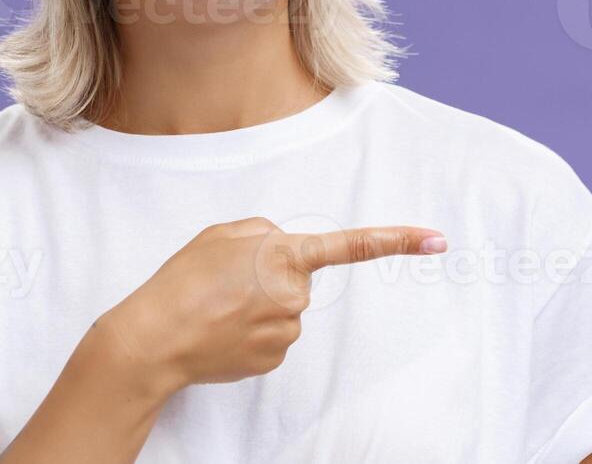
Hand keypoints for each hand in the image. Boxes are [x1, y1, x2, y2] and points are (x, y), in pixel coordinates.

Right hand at [98, 217, 446, 386]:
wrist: (155, 339)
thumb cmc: (183, 282)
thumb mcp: (221, 234)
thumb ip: (263, 234)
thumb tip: (285, 254)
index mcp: (283, 253)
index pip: (350, 246)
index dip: (398, 241)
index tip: (437, 240)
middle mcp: (294, 293)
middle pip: (297, 277)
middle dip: (269, 275)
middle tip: (225, 281)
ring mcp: (288, 329)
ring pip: (284, 308)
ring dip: (257, 304)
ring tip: (218, 306)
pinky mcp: (276, 357)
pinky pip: (273, 335)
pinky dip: (251, 331)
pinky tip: (222, 331)